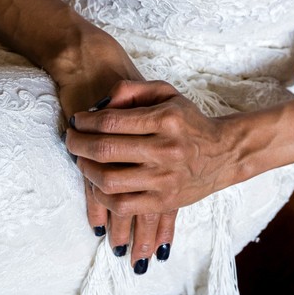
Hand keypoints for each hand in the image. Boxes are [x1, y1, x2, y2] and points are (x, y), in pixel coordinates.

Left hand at [65, 80, 234, 269]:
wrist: (223, 153)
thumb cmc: (189, 121)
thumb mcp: (167, 94)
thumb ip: (133, 89)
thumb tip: (101, 102)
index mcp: (166, 119)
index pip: (112, 121)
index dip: (85, 122)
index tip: (76, 121)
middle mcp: (165, 150)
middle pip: (105, 150)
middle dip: (77, 144)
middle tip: (70, 139)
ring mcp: (165, 179)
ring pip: (109, 180)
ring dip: (86, 170)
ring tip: (81, 161)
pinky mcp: (164, 202)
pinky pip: (122, 205)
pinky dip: (102, 196)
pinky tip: (98, 184)